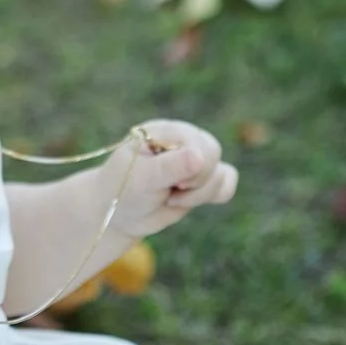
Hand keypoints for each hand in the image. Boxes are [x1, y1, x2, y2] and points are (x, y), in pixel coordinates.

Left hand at [97, 119, 238, 237]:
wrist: (118, 213)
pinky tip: (188, 200)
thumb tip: (200, 156)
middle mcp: (181, 140)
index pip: (197, 141)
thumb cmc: (123, 190)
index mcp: (164, 131)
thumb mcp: (142, 179)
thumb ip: (170, 167)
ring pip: (222, 172)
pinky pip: (227, 182)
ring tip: (171, 198)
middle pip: (214, 152)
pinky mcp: (202, 179)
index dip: (193, 166)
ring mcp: (193, 159)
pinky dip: (215, 195)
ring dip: (199, 194)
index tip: (173, 183)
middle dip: (196, 181)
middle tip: (172, 190)